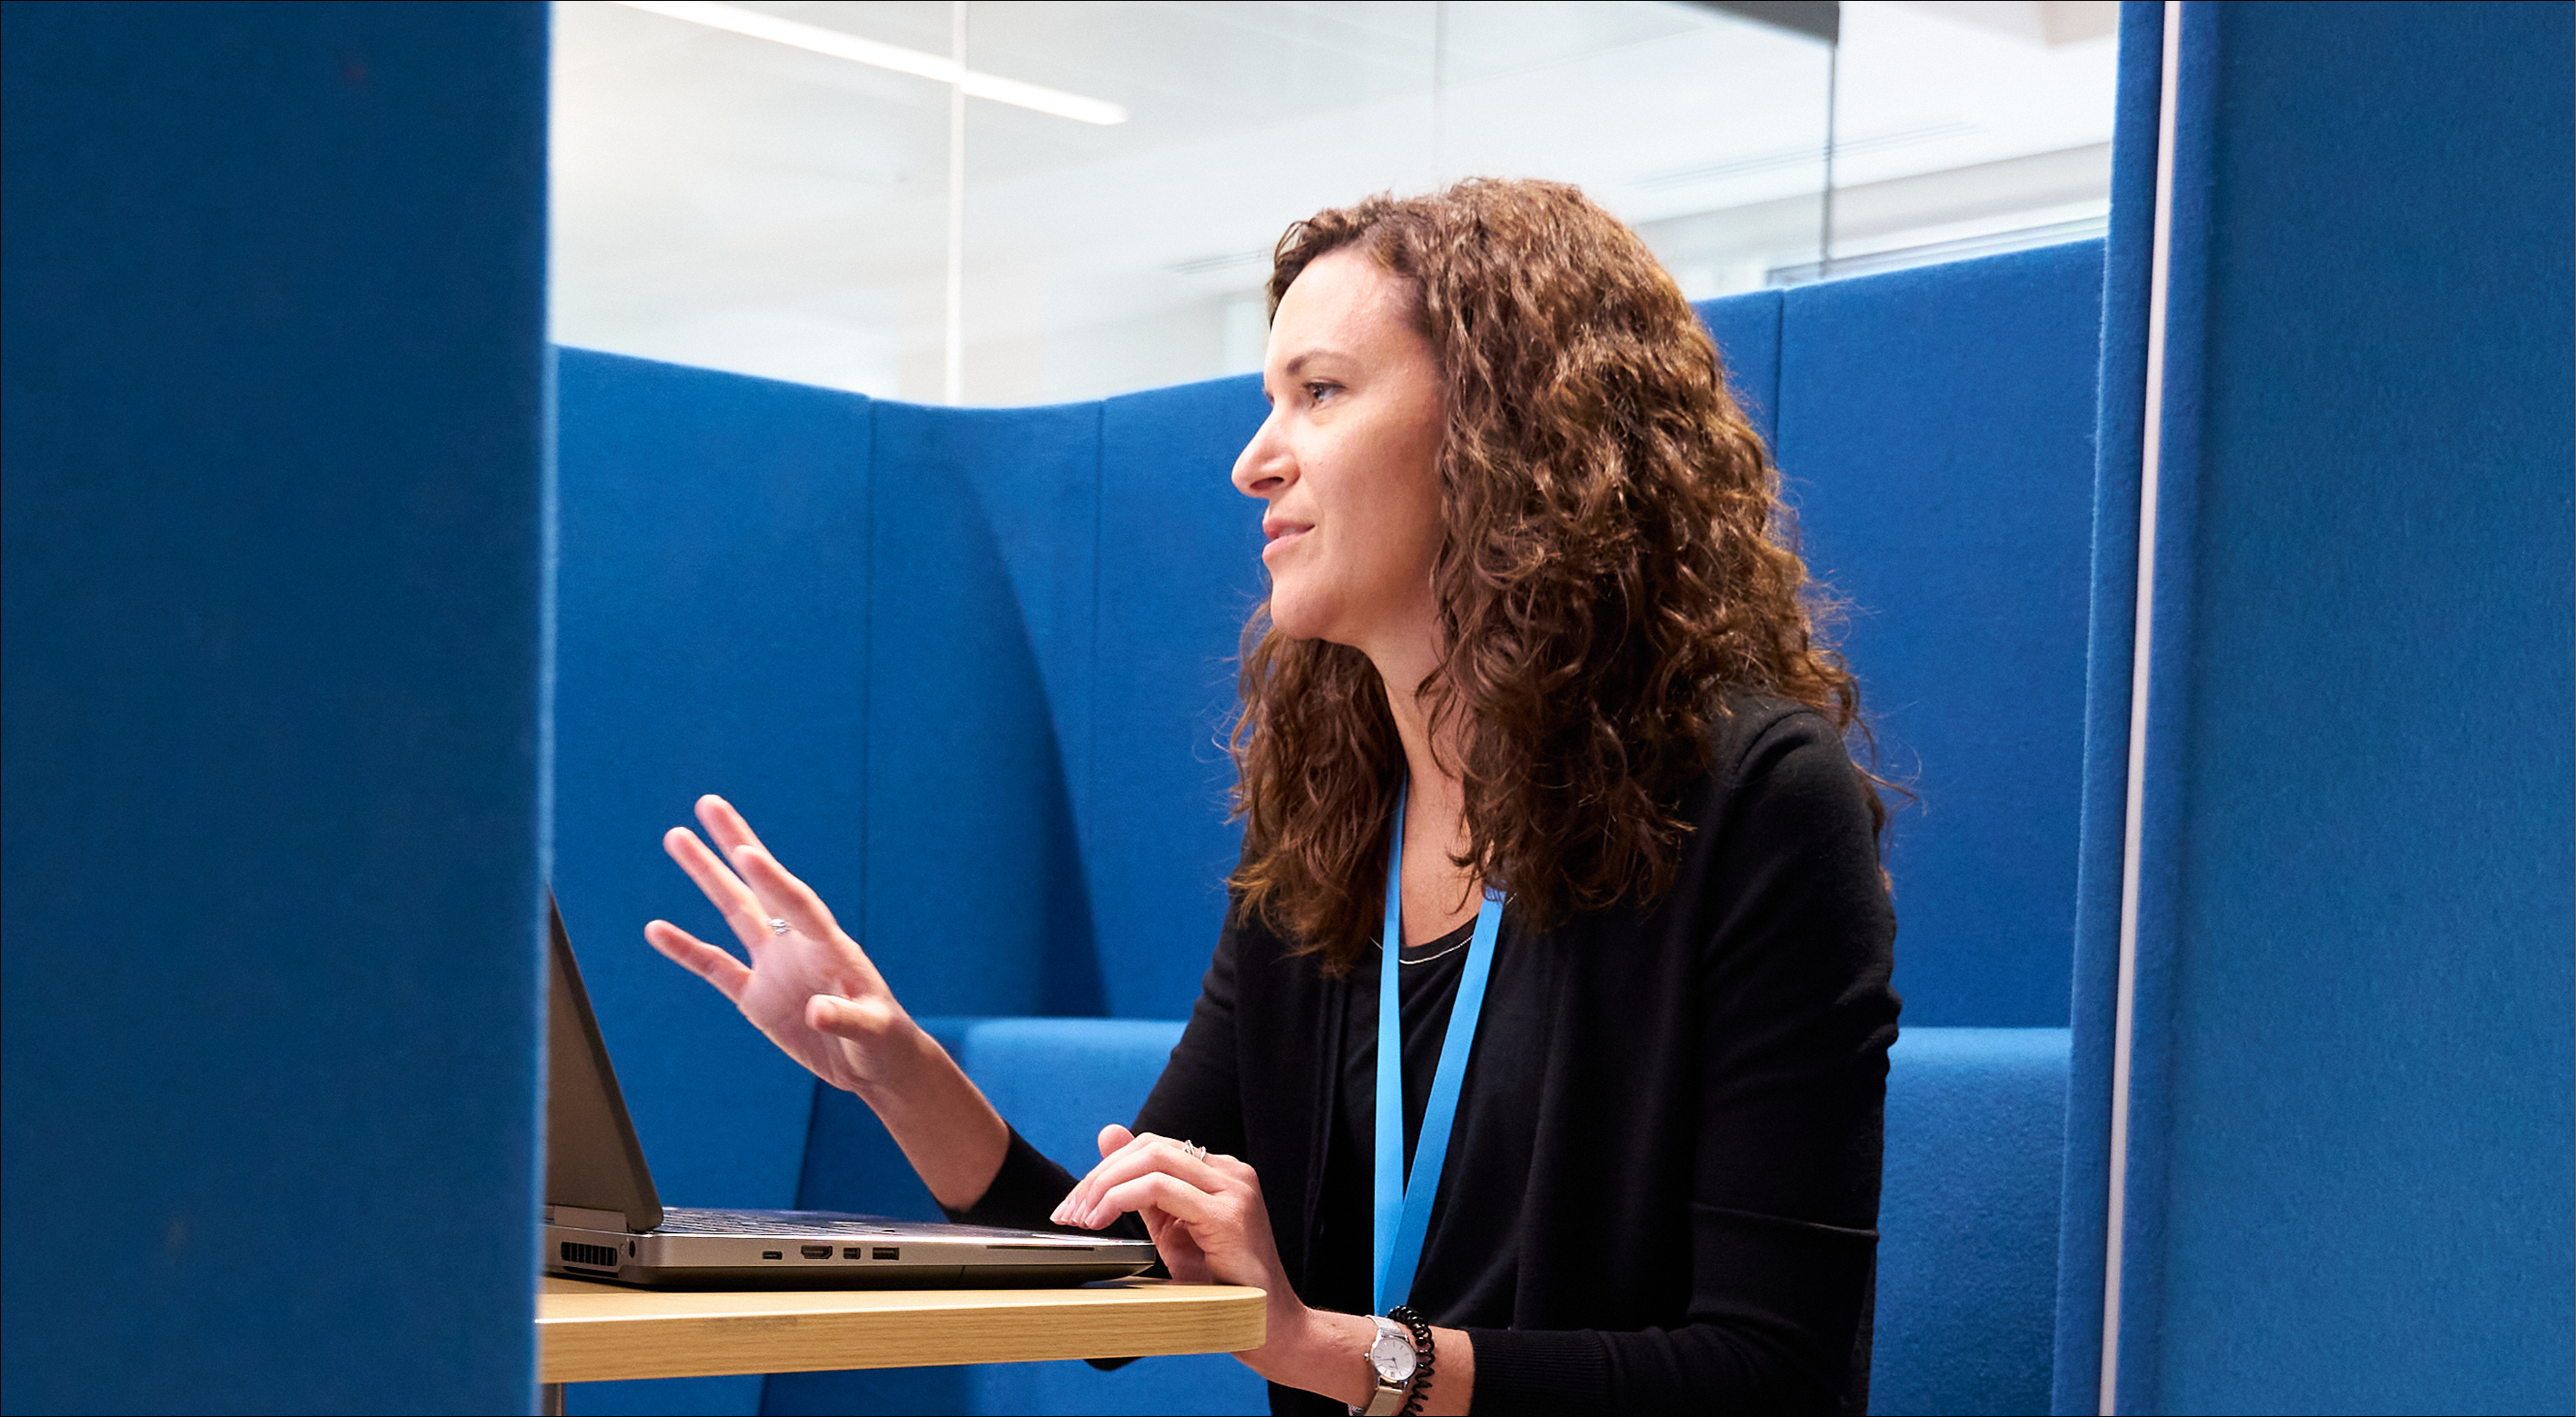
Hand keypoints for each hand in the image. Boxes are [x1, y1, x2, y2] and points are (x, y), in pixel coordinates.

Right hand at [643, 795, 913, 1096]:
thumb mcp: (873, 1031)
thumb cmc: (884, 1042)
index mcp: (830, 946)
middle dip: (734, 843)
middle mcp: (797, 944)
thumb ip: (846, 1018)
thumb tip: (816, 1013)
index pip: (797, 904)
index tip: (744, 850)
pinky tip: (655, 928)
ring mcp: (773, 966)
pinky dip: (685, 949)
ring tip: (676, 835)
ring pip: (733, 911)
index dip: (772, 879)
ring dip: (707, 875)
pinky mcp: (755, 996)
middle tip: (708, 803)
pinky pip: (714, 966)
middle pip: (760, 887)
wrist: (873, 1064)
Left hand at [1052, 1127, 1313, 1361]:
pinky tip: (1102, 1220)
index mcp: (1221, 1173)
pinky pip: (1162, 1188)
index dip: (1108, 1167)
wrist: (1269, 1327)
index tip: (1075, 1203)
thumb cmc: (1221, 1287)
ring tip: (1081, 1218)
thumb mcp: (1172, 1233)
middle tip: (1068, 1212)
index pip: (1154, 1148)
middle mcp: (1232, 1173)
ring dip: (1105, 1186)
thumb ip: (1141, 1190)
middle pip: (1150, 1147)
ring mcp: (1234, 1190)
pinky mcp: (1228, 1215)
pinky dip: (1121, 1199)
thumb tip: (1108, 1136)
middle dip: (1099, 1176)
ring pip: (1154, 1159)